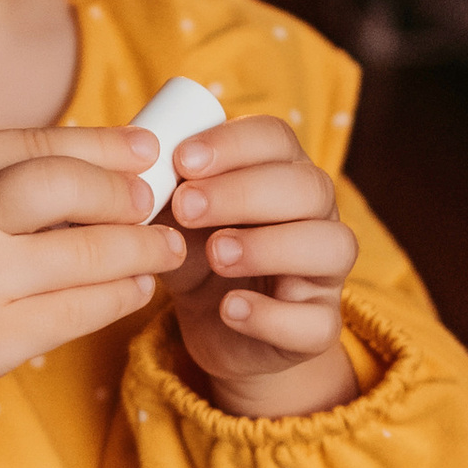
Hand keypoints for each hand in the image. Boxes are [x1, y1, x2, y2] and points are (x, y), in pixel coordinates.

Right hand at [0, 125, 184, 464]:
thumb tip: (94, 167)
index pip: (37, 143)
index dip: (104, 144)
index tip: (147, 149)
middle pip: (67, 187)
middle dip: (125, 193)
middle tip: (156, 202)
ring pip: (86, 253)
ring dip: (140, 248)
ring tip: (166, 247)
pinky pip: (78, 310)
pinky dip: (119, 295)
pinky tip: (135, 288)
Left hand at [164, 113, 360, 414]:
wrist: (212, 327)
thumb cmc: (197, 253)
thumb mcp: (174, 217)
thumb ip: (164, 189)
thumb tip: (135, 166)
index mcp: (283, 173)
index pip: (277, 138)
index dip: (233, 143)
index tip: (182, 160)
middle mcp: (317, 216)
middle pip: (309, 187)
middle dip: (244, 192)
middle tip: (185, 207)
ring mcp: (324, 274)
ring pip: (333, 247)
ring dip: (270, 247)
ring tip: (216, 255)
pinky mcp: (318, 328)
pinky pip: (316, 322)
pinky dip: (271, 315)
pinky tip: (229, 309)